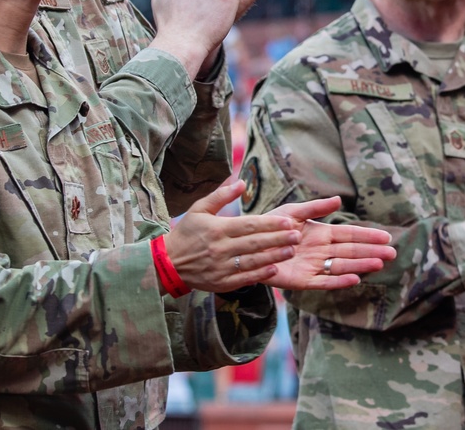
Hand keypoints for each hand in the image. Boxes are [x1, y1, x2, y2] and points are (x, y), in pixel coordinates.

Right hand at [164, 181, 300, 292]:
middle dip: (277, 239)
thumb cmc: (186, 233)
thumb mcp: (199, 209)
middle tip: (297, 236)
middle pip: (254, 243)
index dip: (270, 224)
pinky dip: (260, 274)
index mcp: (217, 229)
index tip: (288, 222)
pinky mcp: (221, 282)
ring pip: (252, 261)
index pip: (249, 225)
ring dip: (273, 256)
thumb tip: (241, 182)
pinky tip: (274, 268)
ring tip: (291, 251)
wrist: (168, 263)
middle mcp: (220, 248)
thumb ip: (221, 196)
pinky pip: (245, 278)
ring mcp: (221, 267)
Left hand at [259, 196, 395, 290]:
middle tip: (392, 253)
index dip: (367, 236)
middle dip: (371, 252)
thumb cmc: (270, 226)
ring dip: (361, 265)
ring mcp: (313, 266)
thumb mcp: (292, 212)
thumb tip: (339, 199)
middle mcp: (321, 252)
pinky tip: (354, 278)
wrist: (248, 245)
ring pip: (342, 266)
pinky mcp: (302, 280)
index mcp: (321, 234)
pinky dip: (339, 281)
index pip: (349, 235)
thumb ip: (314, 207)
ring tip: (379, 264)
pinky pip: (324, 282)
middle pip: (351, 251)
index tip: (386, 237)